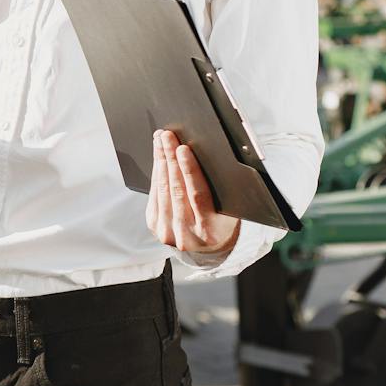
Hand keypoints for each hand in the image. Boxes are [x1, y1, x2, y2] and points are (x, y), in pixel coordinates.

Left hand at [147, 129, 239, 254]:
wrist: (208, 248)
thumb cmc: (223, 223)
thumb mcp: (230, 212)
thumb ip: (220, 191)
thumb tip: (210, 157)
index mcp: (211, 231)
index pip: (198, 196)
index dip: (189, 170)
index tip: (182, 149)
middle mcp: (187, 234)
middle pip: (176, 189)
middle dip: (171, 159)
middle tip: (167, 137)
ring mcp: (168, 231)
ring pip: (163, 190)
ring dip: (161, 162)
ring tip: (161, 141)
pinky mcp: (155, 225)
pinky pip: (155, 194)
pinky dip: (156, 173)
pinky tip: (158, 158)